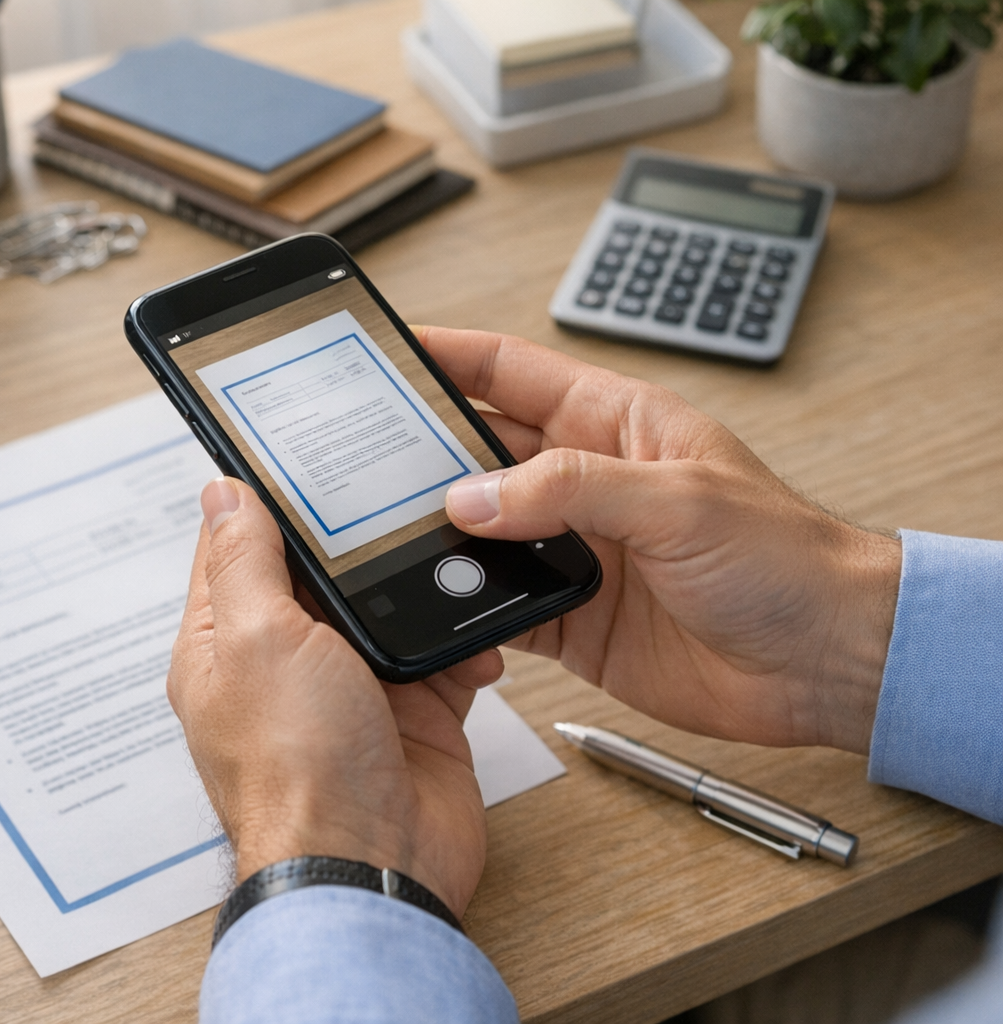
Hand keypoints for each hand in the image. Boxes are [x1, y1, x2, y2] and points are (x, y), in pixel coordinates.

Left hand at [167, 478, 504, 915]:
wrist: (373, 864)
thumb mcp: (257, 638)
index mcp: (224, 643)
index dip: (266, 501)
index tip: (300, 453)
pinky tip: (471, 640)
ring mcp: (349, 689)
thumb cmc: (296, 771)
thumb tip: (221, 492)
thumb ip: (245, 560)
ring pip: (389, 607)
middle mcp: (283, 663)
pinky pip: (440, 654)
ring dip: (420, 590)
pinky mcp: (411, 714)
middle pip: (322, 573)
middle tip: (398, 494)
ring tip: (446, 563)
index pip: (238, 548)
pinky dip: (462, 643)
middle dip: (361, 541)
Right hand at [420, 325, 900, 753]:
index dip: (447, 356)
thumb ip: (571, 490)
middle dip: (421, 451)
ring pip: (479, 530)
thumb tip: (474, 497)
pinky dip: (464, 606)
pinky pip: (497, 602)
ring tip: (389, 533)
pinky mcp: (571, 616)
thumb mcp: (679, 500)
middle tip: (364, 456)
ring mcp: (575, 550)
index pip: (510, 373)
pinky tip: (440, 603)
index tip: (387, 349)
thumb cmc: (788, 561)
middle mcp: (586, 483)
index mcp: (615, 423)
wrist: (828, 661)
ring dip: (439, 534)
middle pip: (479, 452)